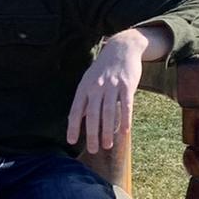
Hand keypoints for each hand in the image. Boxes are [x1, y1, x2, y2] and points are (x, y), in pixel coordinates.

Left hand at [66, 30, 148, 152]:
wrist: (122, 48)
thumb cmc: (104, 68)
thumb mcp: (89, 80)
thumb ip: (85, 99)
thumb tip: (80, 118)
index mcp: (85, 87)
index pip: (76, 110)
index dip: (73, 126)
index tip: (72, 141)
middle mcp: (97, 87)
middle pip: (93, 114)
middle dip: (92, 134)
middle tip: (93, 150)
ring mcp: (112, 86)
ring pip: (109, 112)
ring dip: (107, 131)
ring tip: (107, 145)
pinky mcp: (127, 85)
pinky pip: (126, 106)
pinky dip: (125, 120)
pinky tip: (124, 132)